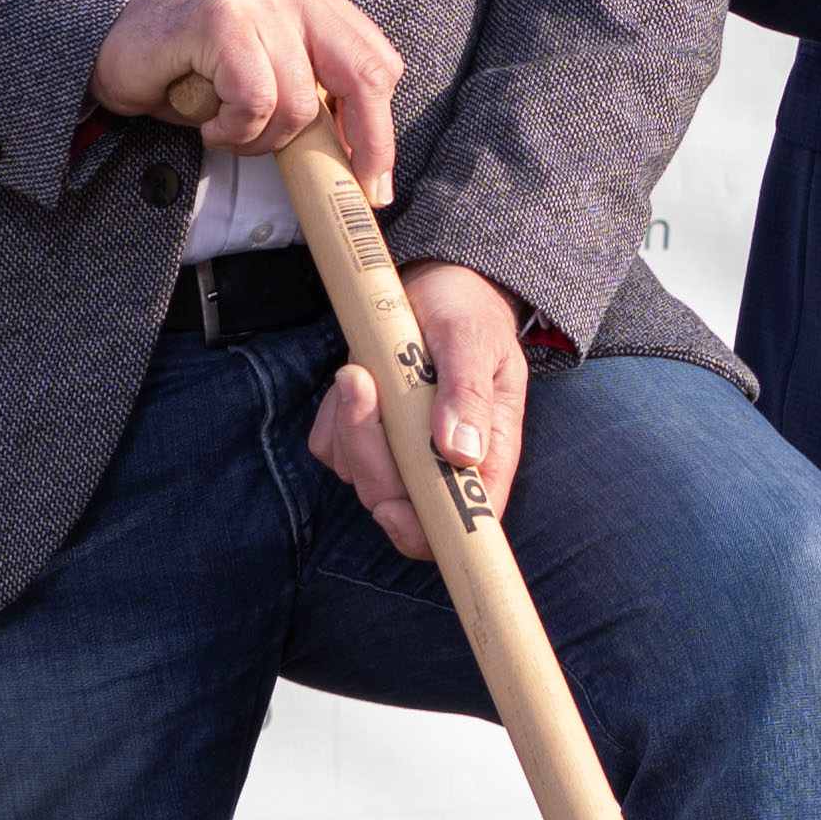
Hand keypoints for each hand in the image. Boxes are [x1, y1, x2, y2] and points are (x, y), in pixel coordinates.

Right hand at [93, 0, 400, 194]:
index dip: (381, 129)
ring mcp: (261, 2)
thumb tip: (361, 163)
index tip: (373, 180)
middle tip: (341, 187)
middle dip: (361, 144)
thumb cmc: (191, 68)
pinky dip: (232, 130)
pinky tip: (208, 122)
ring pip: (299, 104)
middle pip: (363, 77)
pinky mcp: (224, 20)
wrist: (113, 40)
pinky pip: (255, 101)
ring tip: (227, 129)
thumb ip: (313, 96)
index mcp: (317, 3)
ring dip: (261, 139)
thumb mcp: (268, 76)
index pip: (377, 64)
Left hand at [313, 260, 529, 561]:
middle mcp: (444, 467)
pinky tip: (359, 378)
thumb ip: (467, 391)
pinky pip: (331, 449)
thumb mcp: (473, 339)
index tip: (391, 507)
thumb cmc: (467, 314)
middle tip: (361, 379)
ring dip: (349, 425)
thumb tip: (460, 452)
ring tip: (367, 368)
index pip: (461, 526)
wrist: (439, 288)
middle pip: (395, 504)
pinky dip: (333, 417)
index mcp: (489, 455)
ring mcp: (401, 458)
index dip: (422, 531)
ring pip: (357, 475)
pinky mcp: (365, 440)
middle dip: (368, 451)